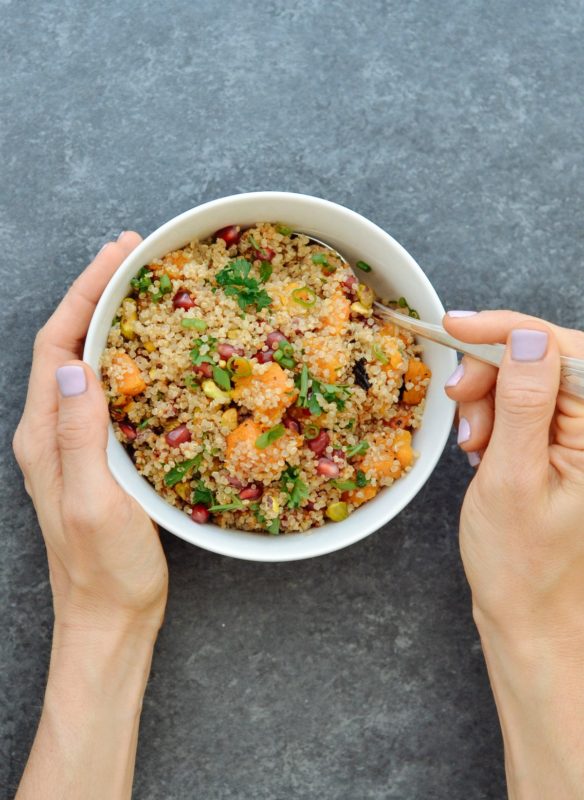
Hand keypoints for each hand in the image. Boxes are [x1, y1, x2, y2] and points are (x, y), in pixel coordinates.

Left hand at [13, 233, 167, 635]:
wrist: (109, 615)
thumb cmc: (104, 568)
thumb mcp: (94, 502)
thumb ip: (80, 434)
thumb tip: (77, 365)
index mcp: (44, 435)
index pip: (57, 345)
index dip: (84, 295)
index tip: (118, 257)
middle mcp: (51, 430)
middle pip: (67, 344)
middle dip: (96, 293)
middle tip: (133, 255)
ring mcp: (73, 442)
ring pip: (86, 362)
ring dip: (110, 319)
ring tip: (142, 287)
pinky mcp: (98, 454)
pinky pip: (107, 389)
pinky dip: (126, 356)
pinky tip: (151, 350)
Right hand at [443, 310, 583, 796]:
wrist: (527, 612)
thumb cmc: (522, 562)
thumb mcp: (512, 478)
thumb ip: (522, 404)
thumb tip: (525, 338)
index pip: (561, 350)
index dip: (507, 330)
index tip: (456, 327)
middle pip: (543, 358)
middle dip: (493, 372)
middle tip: (461, 404)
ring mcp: (578, 437)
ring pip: (526, 379)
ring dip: (488, 400)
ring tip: (474, 445)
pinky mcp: (560, 444)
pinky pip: (521, 405)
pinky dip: (492, 417)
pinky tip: (483, 449)